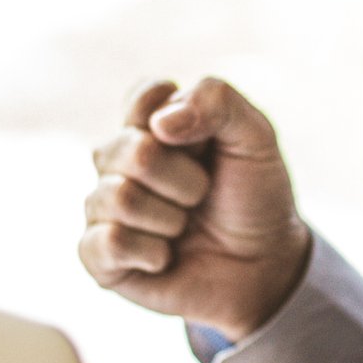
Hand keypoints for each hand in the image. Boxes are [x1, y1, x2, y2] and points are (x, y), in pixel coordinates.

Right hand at [78, 77, 311, 342]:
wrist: (264, 266)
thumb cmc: (254, 197)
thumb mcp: (256, 138)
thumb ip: (217, 102)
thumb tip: (159, 123)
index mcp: (150, 124)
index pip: (142, 97)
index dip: (179, 123)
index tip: (206, 144)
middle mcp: (118, 161)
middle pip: (135, 153)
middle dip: (187, 180)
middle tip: (203, 195)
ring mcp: (104, 206)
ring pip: (120, 198)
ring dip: (171, 218)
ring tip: (185, 227)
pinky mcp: (99, 255)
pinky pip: (108, 243)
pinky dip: (151, 253)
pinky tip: (164, 257)